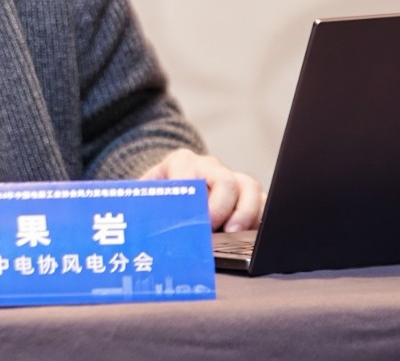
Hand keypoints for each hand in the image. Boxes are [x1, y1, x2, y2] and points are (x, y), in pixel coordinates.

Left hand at [141, 148, 265, 231]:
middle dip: (220, 206)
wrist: (172, 191)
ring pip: (250, 188)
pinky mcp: (249, 197)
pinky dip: (260, 219)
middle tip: (212, 228)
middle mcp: (210, 167)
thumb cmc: (158, 200)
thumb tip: (135, 226)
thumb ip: (143, 207)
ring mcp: (232, 180)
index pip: (188, 170)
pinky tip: (251, 237)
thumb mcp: (146, 199)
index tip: (189, 216)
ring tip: (234, 233)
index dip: (190, 194)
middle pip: (225, 180)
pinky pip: (264, 203)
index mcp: (181, 163)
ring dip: (245, 213)